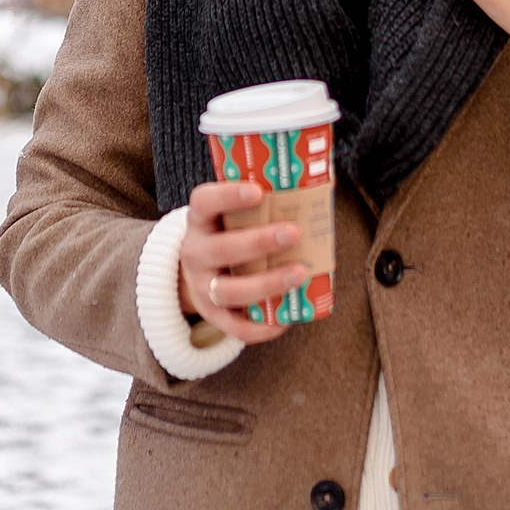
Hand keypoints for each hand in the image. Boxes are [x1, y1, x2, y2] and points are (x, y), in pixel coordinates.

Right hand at [176, 179, 305, 345]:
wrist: (197, 273)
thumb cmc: (228, 234)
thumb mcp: (230, 215)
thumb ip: (260, 203)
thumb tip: (313, 181)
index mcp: (200, 220)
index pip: (204, 202)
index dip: (228, 196)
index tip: (258, 191)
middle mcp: (195, 253)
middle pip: (222, 249)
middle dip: (259, 242)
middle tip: (294, 233)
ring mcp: (202, 287)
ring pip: (229, 290)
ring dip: (267, 283)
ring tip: (300, 274)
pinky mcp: (213, 316)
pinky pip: (235, 327)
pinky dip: (261, 327)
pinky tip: (286, 319)